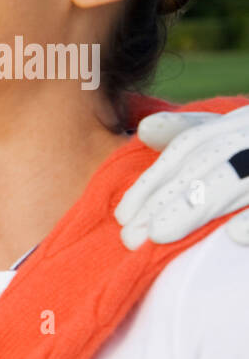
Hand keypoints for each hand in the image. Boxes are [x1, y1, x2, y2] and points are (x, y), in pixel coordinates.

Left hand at [115, 104, 248, 249]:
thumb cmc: (248, 153)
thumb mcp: (225, 132)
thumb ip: (186, 130)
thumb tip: (144, 128)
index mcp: (239, 121)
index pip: (189, 147)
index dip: (152, 181)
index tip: (122, 216)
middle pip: (206, 164)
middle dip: (164, 200)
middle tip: (130, 237)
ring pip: (236, 179)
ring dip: (194, 208)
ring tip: (159, 235)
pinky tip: (235, 235)